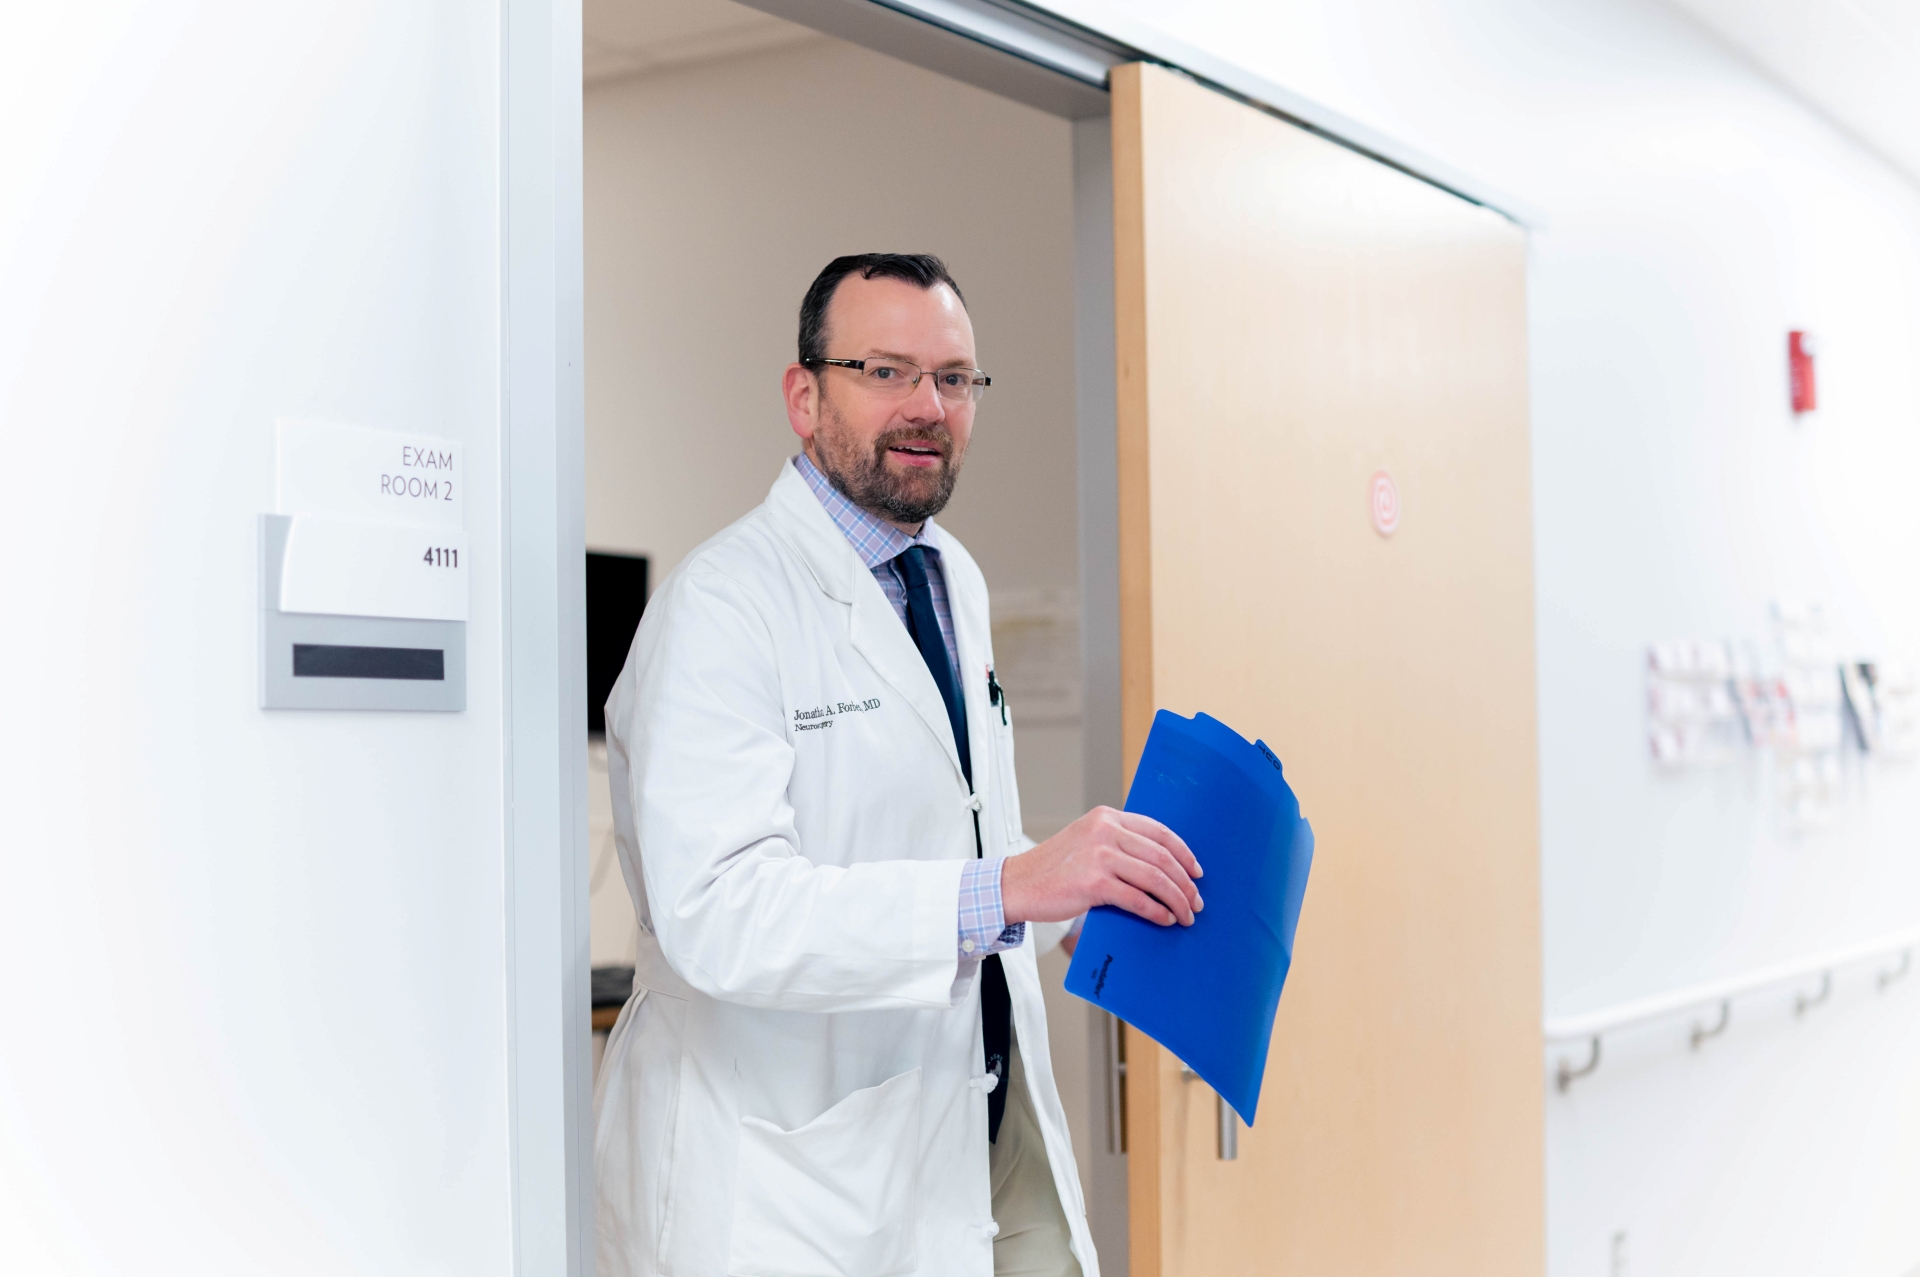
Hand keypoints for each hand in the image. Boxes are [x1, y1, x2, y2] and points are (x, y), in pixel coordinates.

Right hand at [1000, 807, 1202, 927]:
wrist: (1018, 884)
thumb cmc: (1054, 868)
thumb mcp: (1086, 841)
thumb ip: (1117, 843)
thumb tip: (1159, 867)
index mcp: (1107, 817)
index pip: (1159, 832)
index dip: (1184, 853)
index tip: (1196, 872)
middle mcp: (1105, 831)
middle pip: (1161, 857)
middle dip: (1185, 883)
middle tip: (1195, 902)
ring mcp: (1099, 856)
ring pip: (1154, 879)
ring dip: (1176, 900)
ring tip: (1185, 916)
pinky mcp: (1092, 883)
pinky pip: (1136, 899)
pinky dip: (1156, 912)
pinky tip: (1164, 920)